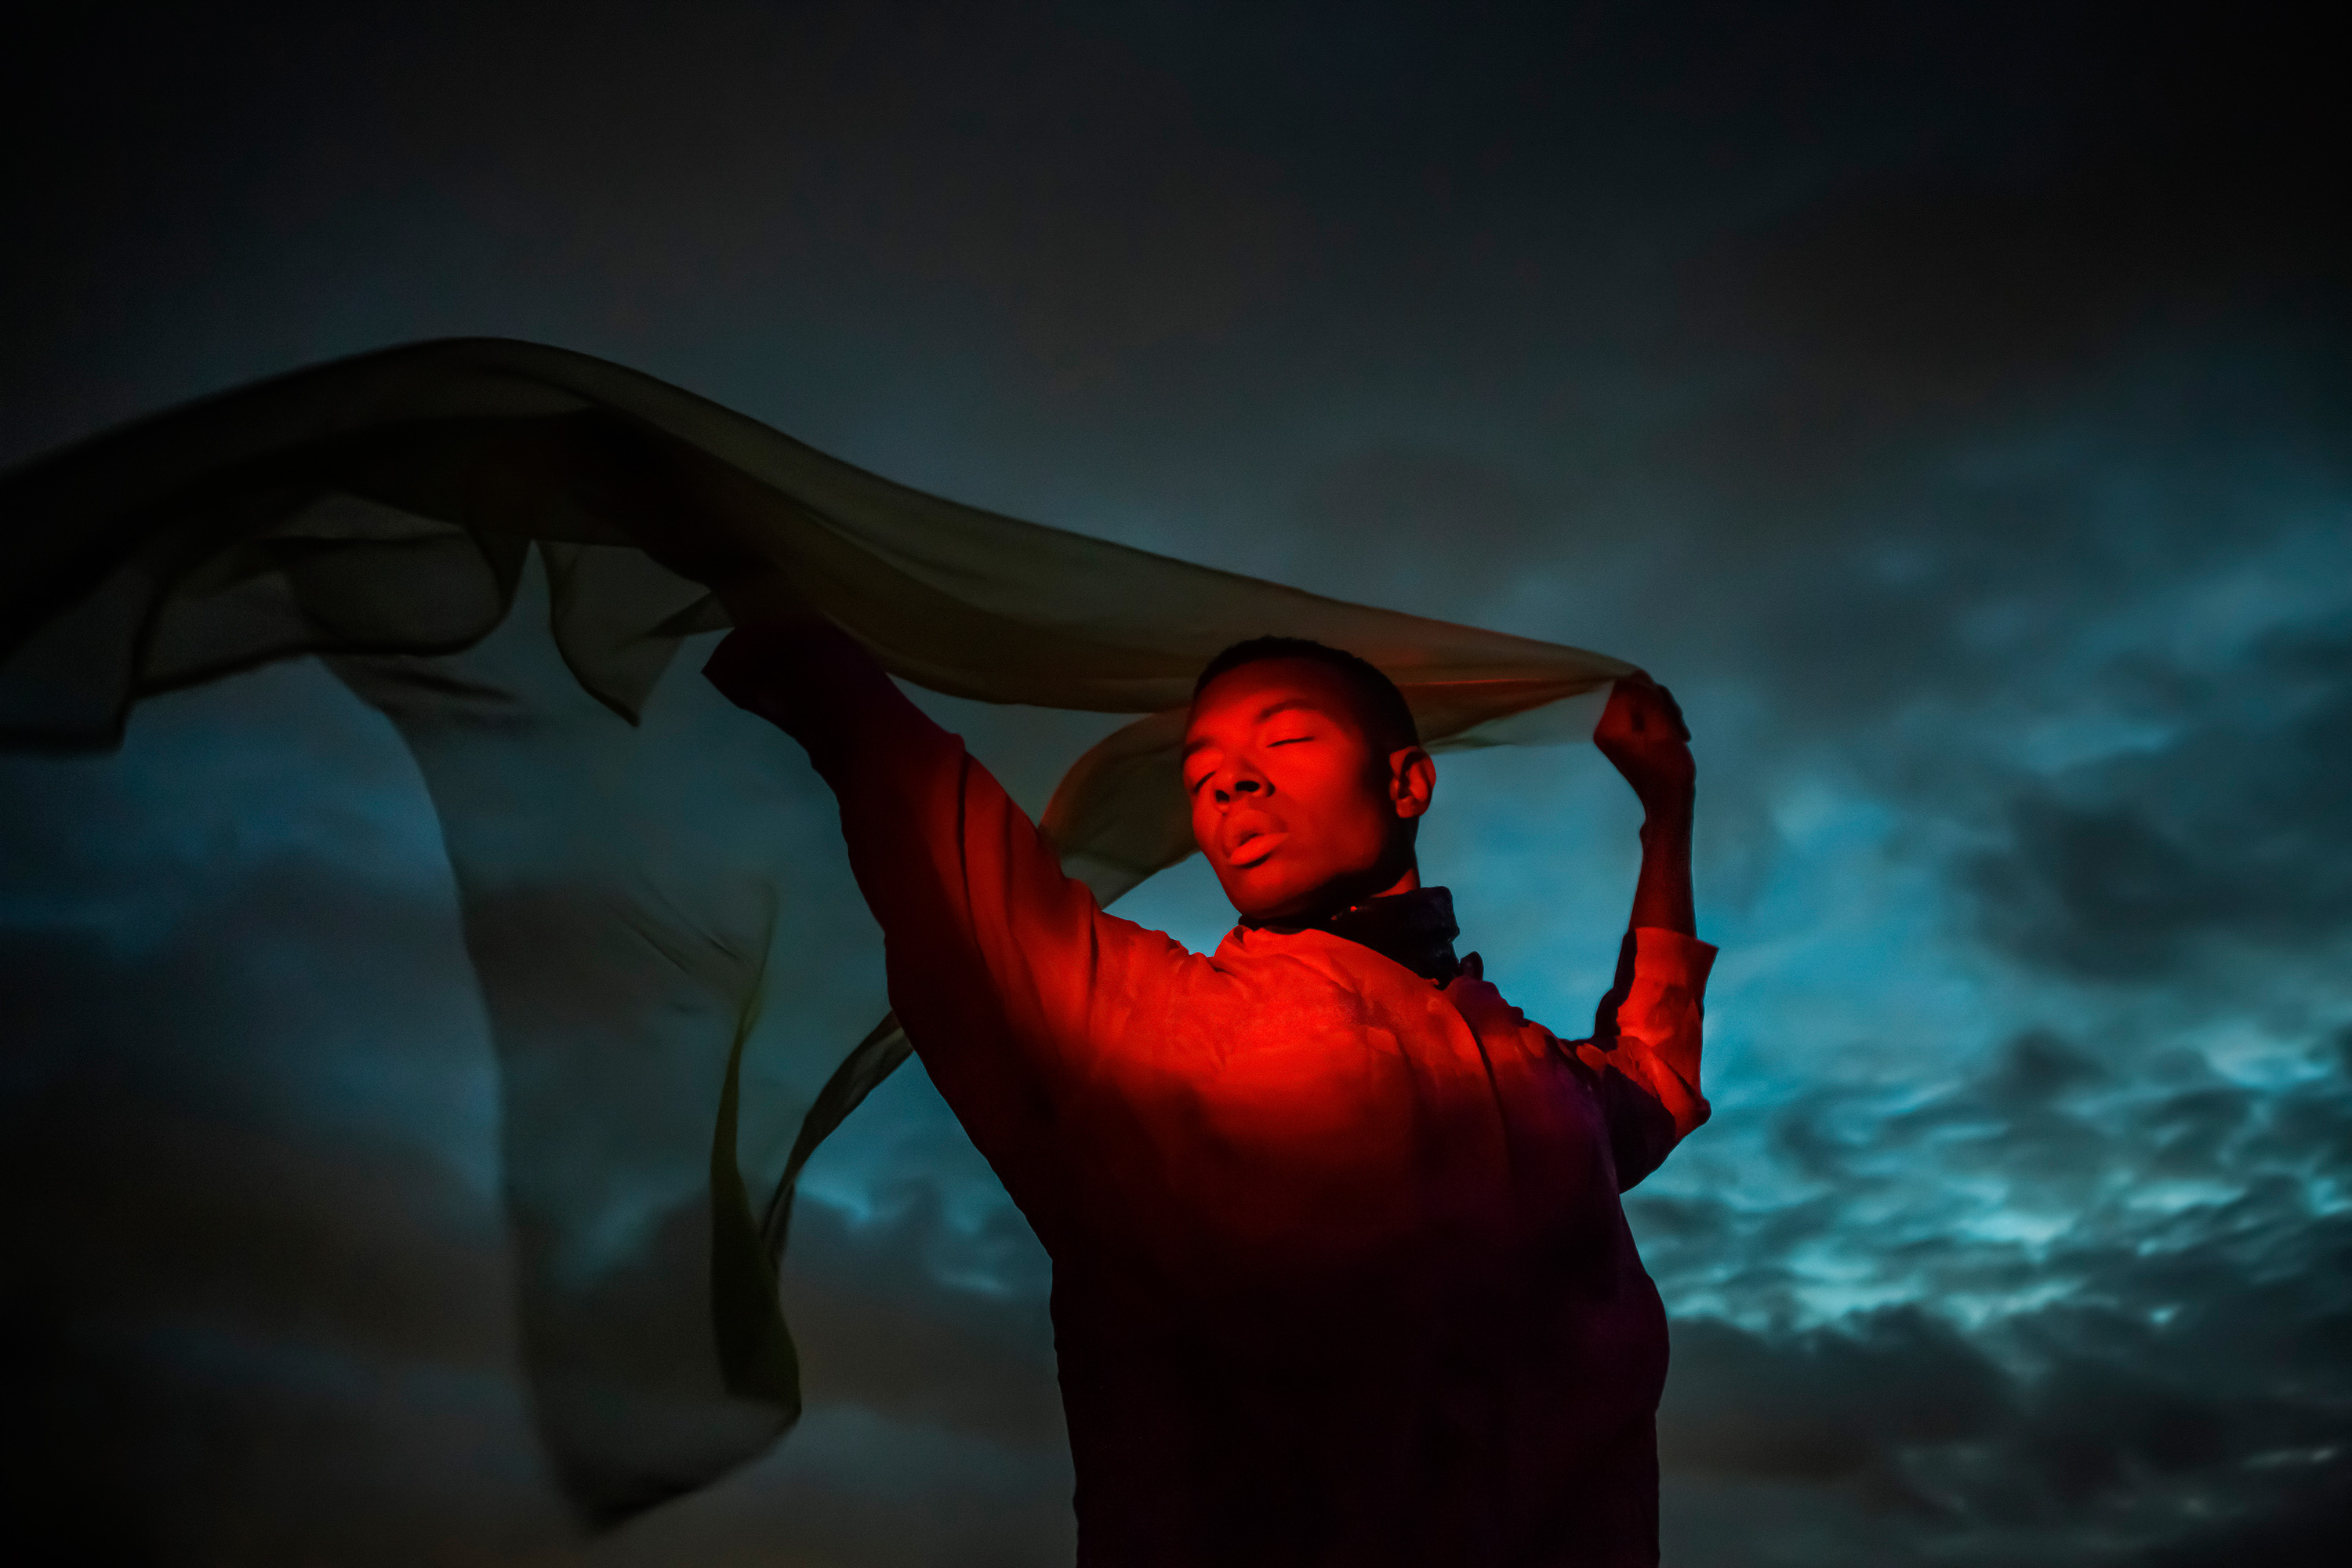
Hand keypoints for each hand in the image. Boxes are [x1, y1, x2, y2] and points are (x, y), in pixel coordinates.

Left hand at [1594, 674, 1693, 817]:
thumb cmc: (1667, 768)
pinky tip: (1677, 735)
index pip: (1625, 687)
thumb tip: (1635, 676)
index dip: (1651, 693)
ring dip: (1666, 712)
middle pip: (1634, 693)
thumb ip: (1647, 700)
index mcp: (1607, 724)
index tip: (1668, 712)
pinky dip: (1663, 720)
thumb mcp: (1662, 728)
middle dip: (1661, 704)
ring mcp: (1615, 731)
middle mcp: (1605, 725)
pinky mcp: (1627, 735)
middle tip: (1677, 725)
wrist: (1669, 800)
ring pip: (1643, 702)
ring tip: (1680, 733)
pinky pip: (1644, 714)